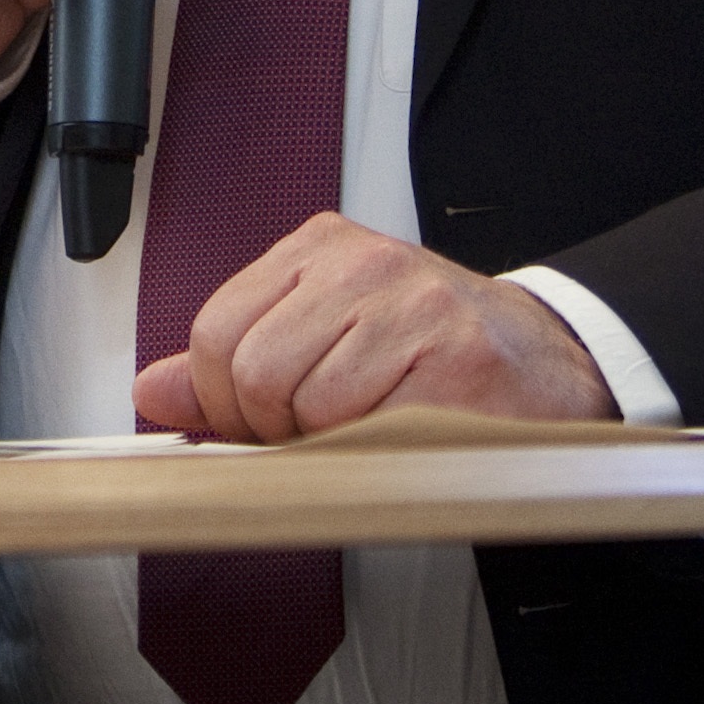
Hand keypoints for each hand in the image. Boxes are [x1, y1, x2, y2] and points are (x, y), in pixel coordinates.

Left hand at [133, 214, 613, 440]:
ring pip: (308, 404)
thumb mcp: (324, 335)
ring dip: (330, 445)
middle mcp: (364, 263)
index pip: (217, 329)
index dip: (222, 400)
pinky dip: (375, 455)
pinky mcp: (456, 359)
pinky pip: (370, 430)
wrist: (551, 363)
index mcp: (319, 248)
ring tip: (372, 430)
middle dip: (272, 429)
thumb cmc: (434, 351)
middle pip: (254, 370)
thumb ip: (236, 363)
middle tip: (316, 438)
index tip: (251, 425)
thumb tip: (153, 392)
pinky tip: (405, 438)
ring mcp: (413, 306)